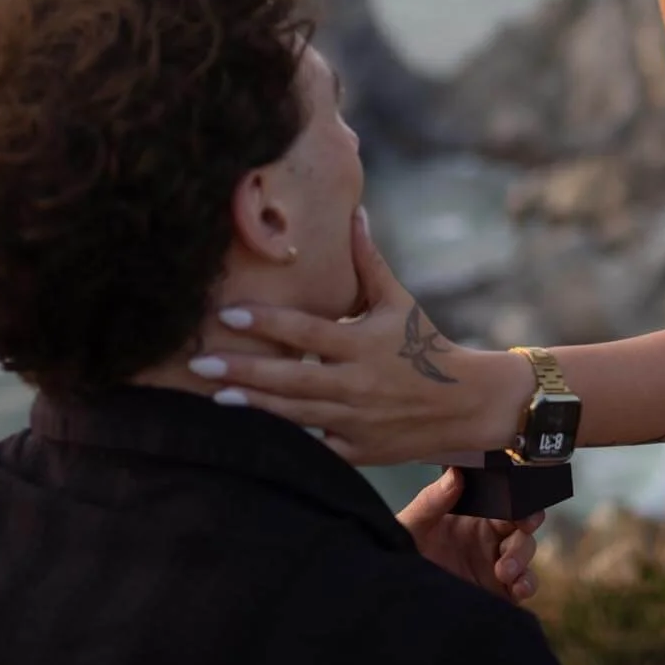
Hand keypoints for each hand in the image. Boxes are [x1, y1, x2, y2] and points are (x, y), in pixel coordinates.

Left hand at [194, 211, 528, 463]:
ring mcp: (356, 421)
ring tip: (214, 397)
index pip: (306, 331)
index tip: (226, 314)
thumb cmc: (427, 345)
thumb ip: (369, 261)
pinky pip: (316, 450)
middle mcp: (356, 383)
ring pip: (296, 415)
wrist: (466, 402)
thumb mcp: (399, 301)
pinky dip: (286, 445)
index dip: (266, 323)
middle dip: (242, 372)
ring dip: (254, 406)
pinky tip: (252, 437)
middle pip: (290, 378)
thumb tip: (354, 213)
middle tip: (199, 364)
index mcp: (363, 344)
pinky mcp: (358, 450)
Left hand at [397, 467, 542, 604]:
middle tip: (517, 535)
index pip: (506, 502)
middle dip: (525, 530)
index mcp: (475, 516)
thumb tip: (455, 475)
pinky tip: (517, 588)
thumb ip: (432, 499)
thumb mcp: (413, 525)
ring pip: (526, 555)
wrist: (398, 593)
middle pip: (523, 527)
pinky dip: (526, 585)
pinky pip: (523, 586)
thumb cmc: (402, 554)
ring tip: (504, 571)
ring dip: (522, 559)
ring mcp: (496, 565)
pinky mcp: (498, 592)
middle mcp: (489, 539)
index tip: (520, 508)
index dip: (519, 501)